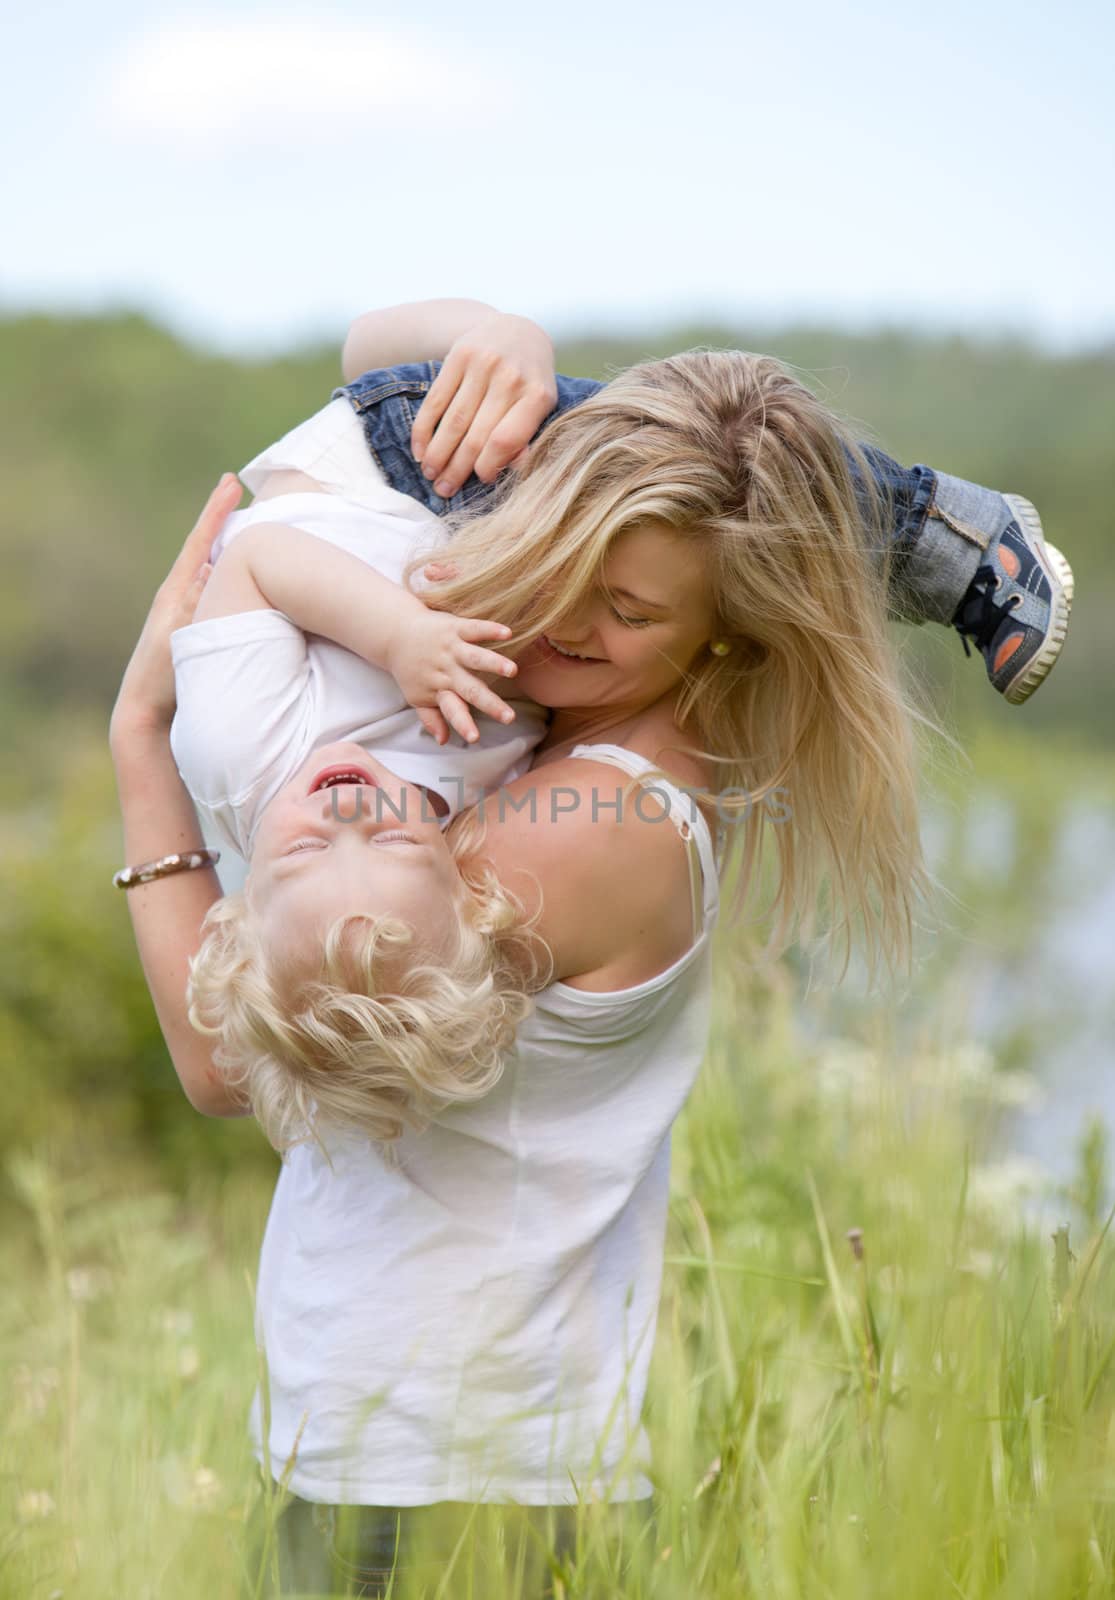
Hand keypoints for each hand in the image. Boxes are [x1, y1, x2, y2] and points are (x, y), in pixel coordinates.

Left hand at [110, 474, 241, 740]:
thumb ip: (198, 605)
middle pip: (209, 549)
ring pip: (216, 571)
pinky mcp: (196, 630)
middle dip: (225, 522)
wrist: (146, 715)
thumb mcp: (182, 638)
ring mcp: (188, 612)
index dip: (216, 512)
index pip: (201, 542)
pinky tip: (247, 579)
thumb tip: (213, 569)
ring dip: (233, 551)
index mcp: (177, 592)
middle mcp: (181, 596)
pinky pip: (219, 594)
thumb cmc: (164, 680)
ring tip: (252, 528)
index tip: (231, 482)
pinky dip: (233, 580)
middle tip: (240, 491)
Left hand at [385, 608, 518, 745]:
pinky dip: (490, 630)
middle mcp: (445, 671)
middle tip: (509, 717)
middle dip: (490, 704)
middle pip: (471, 690)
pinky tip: (507, 633)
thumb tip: (444, 741)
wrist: (394, 633)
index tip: (475, 738)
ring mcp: (450, 649)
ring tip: (512, 670)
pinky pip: (474, 628)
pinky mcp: (454, 628)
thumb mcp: (416, 697)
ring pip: (475, 657)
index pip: (453, 711)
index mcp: (439, 690)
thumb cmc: (410, 669)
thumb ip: (431, 718)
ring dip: (493, 663)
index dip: (463, 724)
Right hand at [410, 312, 556, 497]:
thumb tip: (512, 467)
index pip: (505, 439)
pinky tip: (420, 450)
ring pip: (453, 420)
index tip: (478, 479)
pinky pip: (436, 400)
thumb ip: (528, 435)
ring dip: (438, 453)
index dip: (488, 465)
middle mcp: (510, 377)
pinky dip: (425, 428)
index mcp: (536, 395)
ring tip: (430, 474)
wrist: (517, 329)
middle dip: (456, 468)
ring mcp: (482, 364)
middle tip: (443, 490)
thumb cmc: (530, 379)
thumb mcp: (541, 405)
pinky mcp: (458, 356)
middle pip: (476, 434)